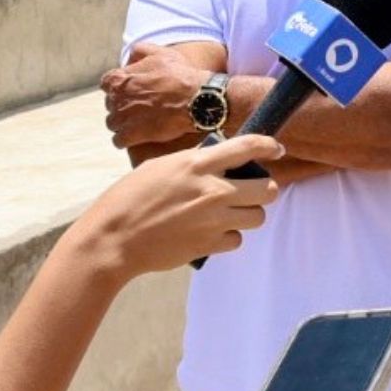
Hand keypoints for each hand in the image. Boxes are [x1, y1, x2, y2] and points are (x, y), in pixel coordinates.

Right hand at [72, 134, 281, 273]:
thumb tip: (214, 157)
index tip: (276, 149)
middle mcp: (212, 189)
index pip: (247, 147)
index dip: (268, 146)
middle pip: (267, 189)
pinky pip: (237, 240)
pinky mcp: (209, 245)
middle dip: (264, 190)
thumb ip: (192, 163)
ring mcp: (214, 219)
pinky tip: (210, 233)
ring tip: (228, 214)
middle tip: (251, 192)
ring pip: (258, 217)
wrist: (114, 238)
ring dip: (248, 215)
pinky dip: (228, 237)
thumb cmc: (129, 199)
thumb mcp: (159, 167)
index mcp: (197, 163)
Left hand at [101, 42, 207, 149]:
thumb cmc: (180, 75)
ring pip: (113, 123)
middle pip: (111, 105)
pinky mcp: (132, 135)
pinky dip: (126, 140)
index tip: (132, 91)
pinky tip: (138, 137)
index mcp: (119, 78)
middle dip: (123, 106)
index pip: (106, 84)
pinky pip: (119, 141)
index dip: (119, 88)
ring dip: (123, 124)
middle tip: (140, 108)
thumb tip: (128, 60)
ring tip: (140, 123)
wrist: (197, 99)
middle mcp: (116, 98)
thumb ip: (140, 51)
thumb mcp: (161, 53)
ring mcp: (123, 118)